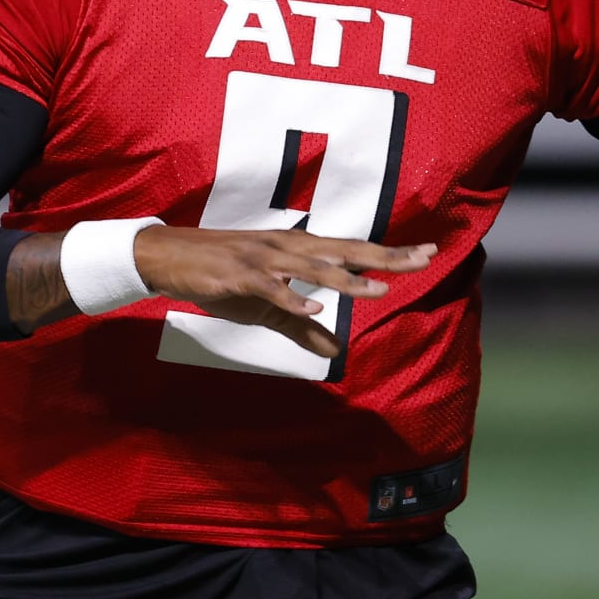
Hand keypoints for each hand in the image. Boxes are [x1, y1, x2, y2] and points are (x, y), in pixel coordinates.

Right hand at [134, 226, 434, 358]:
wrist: (170, 258)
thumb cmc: (222, 276)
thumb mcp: (267, 306)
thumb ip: (302, 327)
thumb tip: (335, 351)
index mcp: (298, 250)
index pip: (353, 250)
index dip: (391, 254)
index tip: (428, 253)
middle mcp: (288, 247)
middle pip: (346, 251)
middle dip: (386, 257)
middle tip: (425, 259)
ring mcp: (265, 258)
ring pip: (312, 267)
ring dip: (345, 278)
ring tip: (378, 289)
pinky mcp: (240, 274)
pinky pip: (270, 287)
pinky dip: (292, 297)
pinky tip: (313, 308)